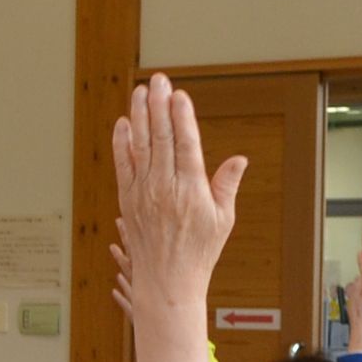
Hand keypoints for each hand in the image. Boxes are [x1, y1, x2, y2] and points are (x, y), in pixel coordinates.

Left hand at [111, 76, 245, 322]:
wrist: (166, 281)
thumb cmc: (199, 251)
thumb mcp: (223, 219)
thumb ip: (226, 186)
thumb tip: (239, 159)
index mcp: (191, 190)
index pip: (186, 144)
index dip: (182, 117)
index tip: (180, 95)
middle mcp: (164, 187)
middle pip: (161, 138)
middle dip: (158, 105)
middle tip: (158, 80)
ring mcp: (143, 193)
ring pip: (140, 146)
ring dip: (139, 116)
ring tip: (139, 92)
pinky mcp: (128, 200)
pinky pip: (123, 165)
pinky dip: (121, 143)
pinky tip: (122, 123)